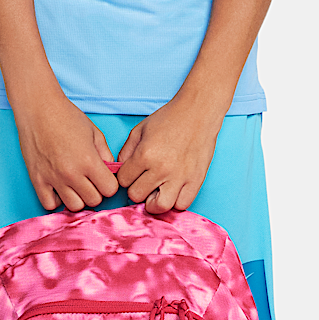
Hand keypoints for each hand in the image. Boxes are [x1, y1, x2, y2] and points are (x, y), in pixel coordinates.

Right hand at [15, 94, 120, 211]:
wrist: (38, 109)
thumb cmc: (67, 117)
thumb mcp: (95, 133)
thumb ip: (106, 155)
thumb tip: (111, 172)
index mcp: (89, 161)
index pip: (110, 190)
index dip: (109, 184)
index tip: (104, 177)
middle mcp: (71, 173)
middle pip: (93, 200)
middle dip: (96, 191)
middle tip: (90, 179)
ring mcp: (53, 178)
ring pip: (74, 206)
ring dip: (78, 197)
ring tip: (75, 184)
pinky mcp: (37, 180)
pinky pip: (50, 205)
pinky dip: (57, 200)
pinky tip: (60, 188)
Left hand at [116, 97, 223, 213]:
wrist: (198, 112)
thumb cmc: (169, 119)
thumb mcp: (139, 130)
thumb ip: (126, 152)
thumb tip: (119, 171)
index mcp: (145, 155)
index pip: (123, 181)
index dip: (125, 177)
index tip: (133, 173)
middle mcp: (161, 169)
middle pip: (137, 196)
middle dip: (137, 189)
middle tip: (143, 181)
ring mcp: (180, 177)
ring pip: (159, 207)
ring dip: (154, 201)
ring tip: (156, 191)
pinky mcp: (196, 180)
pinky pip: (182, 205)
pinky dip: (175, 201)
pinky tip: (173, 191)